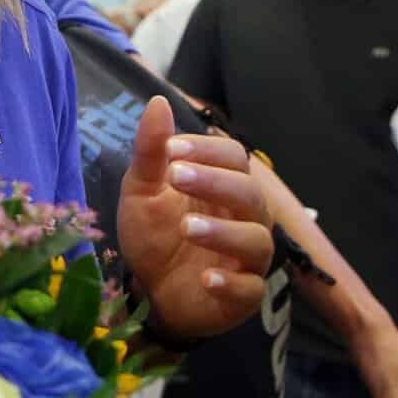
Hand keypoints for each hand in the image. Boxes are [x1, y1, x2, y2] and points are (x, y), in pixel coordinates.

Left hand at [119, 96, 273, 341]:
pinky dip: (231, 284)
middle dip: (215, 183)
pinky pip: (250, 289)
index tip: (171, 150)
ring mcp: (246, 259)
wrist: (148, 291)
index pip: (233, 158)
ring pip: (256, 240)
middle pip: (250, 194)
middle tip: (176, 178)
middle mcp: (243, 219)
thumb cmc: (153, 234)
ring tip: (187, 227)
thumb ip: (150, 151)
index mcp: (222, 187)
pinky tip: (207, 280)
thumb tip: (157, 101)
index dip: (207, 151)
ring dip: (223, 232)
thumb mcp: (141, 191)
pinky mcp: (242, 296)